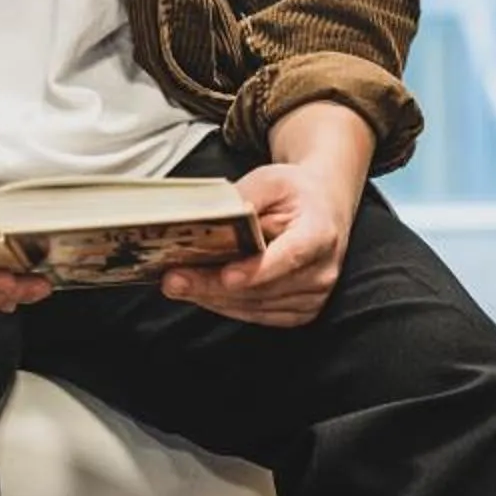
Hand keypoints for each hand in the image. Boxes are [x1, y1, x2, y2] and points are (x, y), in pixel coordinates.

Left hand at [162, 156, 360, 327]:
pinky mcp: (300, 311)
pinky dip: (226, 305)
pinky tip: (201, 292)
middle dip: (214, 285)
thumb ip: (244, 196)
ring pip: (255, 306)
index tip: (227, 276)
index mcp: (320, 233)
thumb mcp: (271, 180)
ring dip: (213, 298)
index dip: (258, 270)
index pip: (290, 256)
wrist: (321, 208)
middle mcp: (321, 271)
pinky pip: (257, 315)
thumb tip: (207, 215)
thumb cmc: (295, 192)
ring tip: (178, 284)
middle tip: (174, 279)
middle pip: (264, 287)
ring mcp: (313, 297)